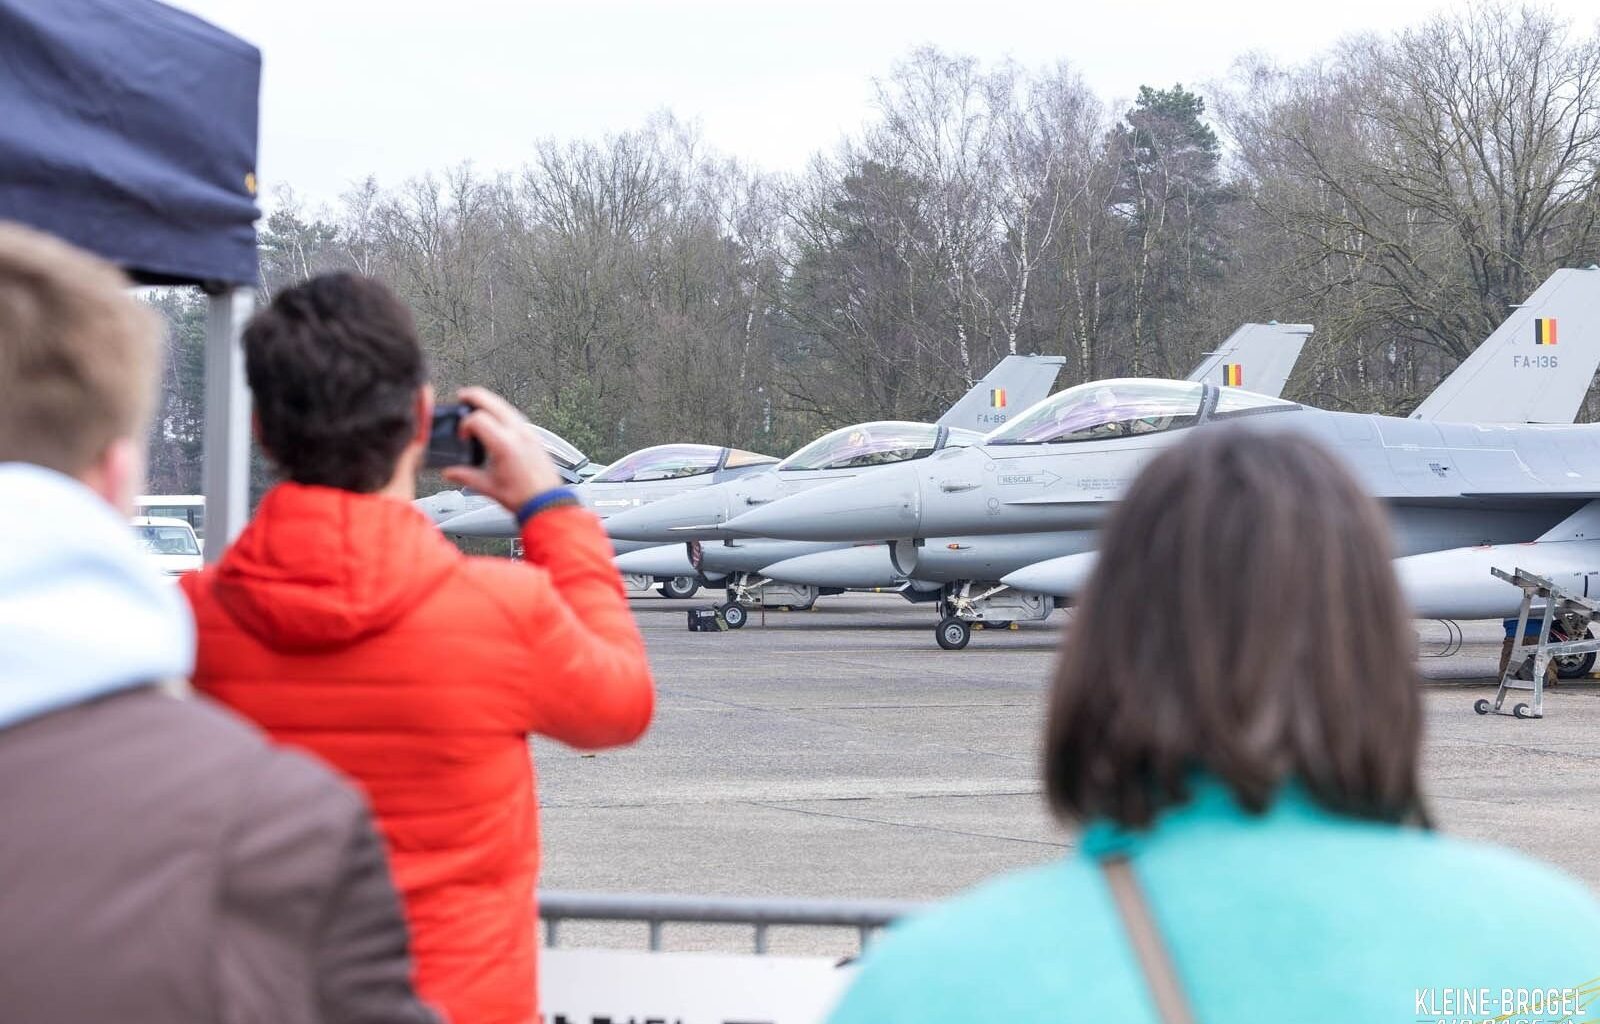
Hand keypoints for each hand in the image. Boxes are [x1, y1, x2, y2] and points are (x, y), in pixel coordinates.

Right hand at [441, 387, 564, 511]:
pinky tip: (497, 419)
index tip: (462, 436)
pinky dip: (503, 412)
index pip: (478, 419)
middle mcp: (518, 434)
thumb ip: (466, 476)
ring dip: (490, 402)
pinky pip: (517, 416)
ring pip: (507, 406)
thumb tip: (450, 471)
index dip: (464, 424)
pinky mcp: (536, 437)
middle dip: (475, 396)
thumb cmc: (525, 497)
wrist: (547, 503)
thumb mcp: (489, 487)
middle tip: (463, 396)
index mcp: (504, 444)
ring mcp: (529, 433)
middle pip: (493, 402)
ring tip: (478, 404)